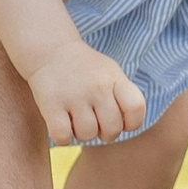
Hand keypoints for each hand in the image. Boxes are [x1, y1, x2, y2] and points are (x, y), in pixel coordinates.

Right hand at [27, 37, 148, 147]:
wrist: (51, 51)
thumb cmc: (86, 69)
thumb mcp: (110, 73)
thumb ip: (123, 96)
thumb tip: (127, 126)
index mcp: (114, 78)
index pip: (135, 108)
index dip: (132, 122)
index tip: (121, 120)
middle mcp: (97, 86)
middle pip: (112, 129)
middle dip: (106, 133)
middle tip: (96, 124)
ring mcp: (74, 96)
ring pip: (87, 135)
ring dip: (82, 134)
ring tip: (77, 121)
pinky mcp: (51, 104)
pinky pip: (63, 137)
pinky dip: (63, 137)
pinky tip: (62, 126)